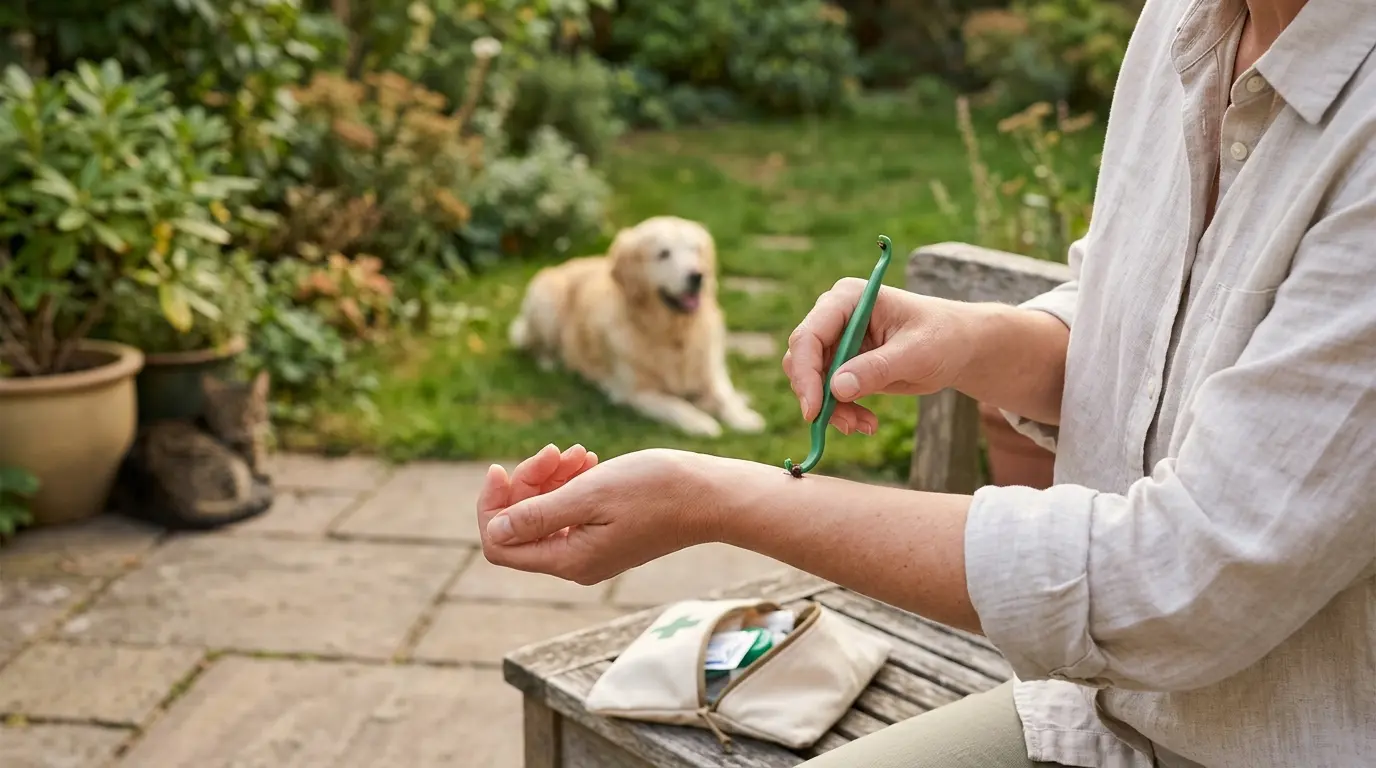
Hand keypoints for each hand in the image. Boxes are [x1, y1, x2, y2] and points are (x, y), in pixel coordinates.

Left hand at [475, 446, 713, 584]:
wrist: (710, 495)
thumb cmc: (655, 490)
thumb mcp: (589, 494)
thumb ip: (538, 515)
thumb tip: (495, 531)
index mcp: (569, 559)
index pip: (500, 544)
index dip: (492, 507)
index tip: (501, 468)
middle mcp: (576, 563)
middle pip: (522, 525)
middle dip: (528, 483)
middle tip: (555, 451)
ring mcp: (593, 551)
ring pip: (547, 514)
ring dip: (552, 478)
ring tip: (578, 452)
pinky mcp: (608, 536)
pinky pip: (571, 512)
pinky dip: (572, 484)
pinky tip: (588, 461)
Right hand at [783, 278, 977, 434]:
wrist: (959, 347)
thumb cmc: (943, 337)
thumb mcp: (916, 353)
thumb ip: (877, 368)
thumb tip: (836, 388)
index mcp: (848, 298)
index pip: (809, 335)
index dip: (806, 373)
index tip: (814, 410)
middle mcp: (834, 316)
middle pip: (801, 359)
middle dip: (818, 396)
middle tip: (845, 424)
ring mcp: (836, 340)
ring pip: (811, 381)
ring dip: (831, 409)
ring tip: (863, 426)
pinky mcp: (842, 364)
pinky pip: (826, 393)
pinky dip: (841, 412)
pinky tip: (866, 423)